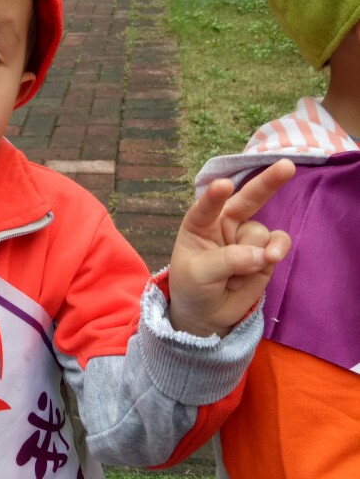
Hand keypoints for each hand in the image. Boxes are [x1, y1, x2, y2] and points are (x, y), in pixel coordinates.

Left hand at [168, 159, 294, 336]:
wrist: (206, 312)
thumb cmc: (192, 285)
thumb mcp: (198, 274)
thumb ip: (227, 260)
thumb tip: (262, 254)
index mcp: (200, 222)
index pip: (207, 206)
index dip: (215, 196)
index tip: (224, 186)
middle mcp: (226, 223)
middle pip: (248, 198)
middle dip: (268, 182)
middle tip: (286, 166)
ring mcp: (247, 236)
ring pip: (259, 233)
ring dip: (255, 252)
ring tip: (237, 274)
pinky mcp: (265, 251)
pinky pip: (278, 242)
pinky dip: (278, 248)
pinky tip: (272, 257)